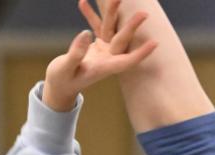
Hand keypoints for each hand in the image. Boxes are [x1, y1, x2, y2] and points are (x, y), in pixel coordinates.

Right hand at [41, 0, 157, 111]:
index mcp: (103, 68)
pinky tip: (82, 2)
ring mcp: (103, 51)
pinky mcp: (96, 45)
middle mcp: (107, 59)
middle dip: (131, 26)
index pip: (126, 62)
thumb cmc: (61, 81)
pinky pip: (96, 27)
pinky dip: (91, 15)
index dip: (140, 54)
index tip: (154, 44)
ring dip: (112, 12)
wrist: (60, 85)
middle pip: (121, 40)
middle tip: (144, 13)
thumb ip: (76, 53)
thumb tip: (86, 33)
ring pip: (110, 29)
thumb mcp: (65, 69)